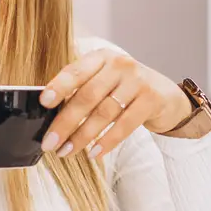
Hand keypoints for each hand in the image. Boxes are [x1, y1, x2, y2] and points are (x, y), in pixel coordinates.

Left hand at [39, 49, 192, 158]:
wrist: (166, 96)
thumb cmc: (125, 90)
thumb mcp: (103, 82)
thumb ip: (81, 90)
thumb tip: (49, 115)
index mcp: (101, 57)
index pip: (76, 70)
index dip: (59, 86)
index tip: (44, 103)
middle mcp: (119, 65)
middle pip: (87, 95)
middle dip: (65, 122)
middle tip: (50, 142)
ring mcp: (137, 81)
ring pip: (104, 112)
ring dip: (82, 136)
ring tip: (66, 151)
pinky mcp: (151, 99)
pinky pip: (124, 125)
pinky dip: (107, 141)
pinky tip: (94, 152)